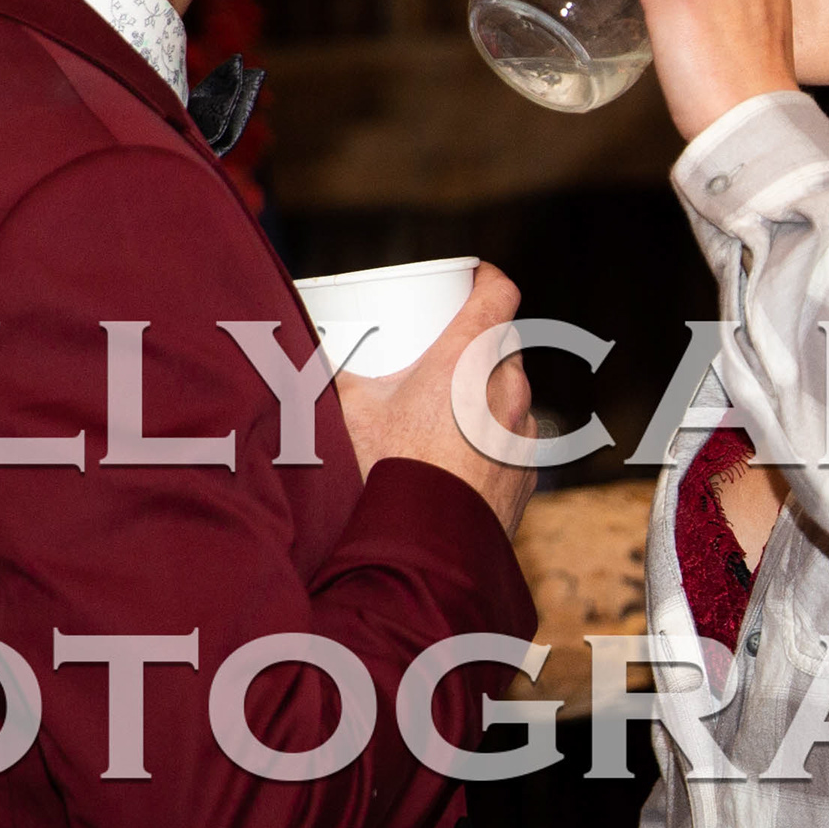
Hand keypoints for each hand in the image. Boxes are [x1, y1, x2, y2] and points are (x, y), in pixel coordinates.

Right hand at [337, 262, 535, 536]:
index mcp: (470, 356)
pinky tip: (463, 455)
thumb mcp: (350, 412)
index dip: (487, 278)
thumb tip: (301, 357)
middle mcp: (507, 387)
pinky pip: (515, 437)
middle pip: (505, 343)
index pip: (499, 292)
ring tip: (448, 410)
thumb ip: (333, 377)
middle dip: (477, 342)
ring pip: (511, 392)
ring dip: (486, 392)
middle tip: (442, 353)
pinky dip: (494, 436)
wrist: (424, 549)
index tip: (471, 279)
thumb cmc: (388, 472)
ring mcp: (523, 431)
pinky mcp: (527, 471)